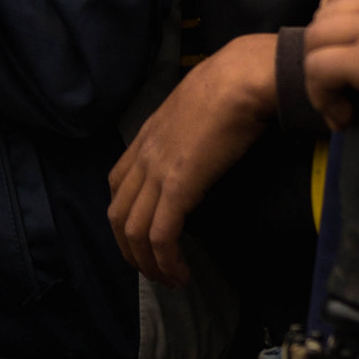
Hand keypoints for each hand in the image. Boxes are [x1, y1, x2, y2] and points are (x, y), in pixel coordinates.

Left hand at [108, 35, 276, 286]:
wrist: (240, 78)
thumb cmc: (230, 85)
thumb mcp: (195, 109)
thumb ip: (188, 131)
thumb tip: (202, 148)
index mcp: (147, 135)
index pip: (118, 183)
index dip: (126, 217)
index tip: (147, 238)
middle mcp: (144, 154)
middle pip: (118, 214)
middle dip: (130, 251)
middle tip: (154, 272)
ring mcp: (157, 170)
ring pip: (133, 231)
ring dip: (148, 265)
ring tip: (170, 281)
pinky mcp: (178, 186)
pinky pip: (160, 236)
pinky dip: (167, 262)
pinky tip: (181, 274)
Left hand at [306, 0, 358, 179]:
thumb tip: (338, 32)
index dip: (338, 38)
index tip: (355, 75)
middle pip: (324, 15)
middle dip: (325, 55)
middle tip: (347, 94)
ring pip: (315, 39)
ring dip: (319, 78)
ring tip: (347, 107)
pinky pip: (317, 68)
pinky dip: (321, 96)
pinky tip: (346, 118)